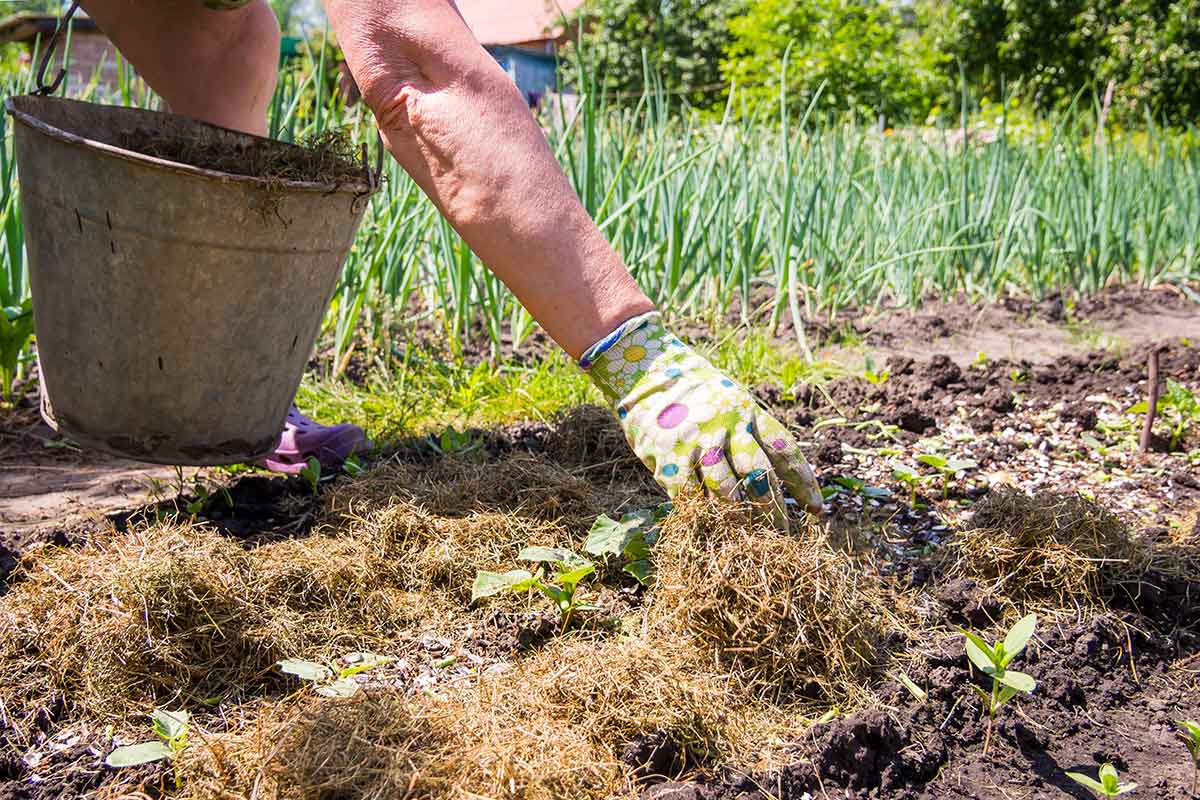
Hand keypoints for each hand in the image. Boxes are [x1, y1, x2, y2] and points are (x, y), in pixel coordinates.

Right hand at [582, 313, 822, 527]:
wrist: (646, 372)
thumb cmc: (697, 393)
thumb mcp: (733, 400)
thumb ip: (752, 433)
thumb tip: (779, 479)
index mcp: (748, 411)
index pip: (784, 450)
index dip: (804, 483)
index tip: (817, 509)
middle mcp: (727, 426)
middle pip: (758, 475)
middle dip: (773, 509)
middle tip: (783, 532)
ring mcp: (697, 442)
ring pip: (726, 491)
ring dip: (739, 518)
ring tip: (747, 537)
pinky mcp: (669, 456)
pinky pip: (690, 495)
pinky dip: (702, 513)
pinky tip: (710, 525)